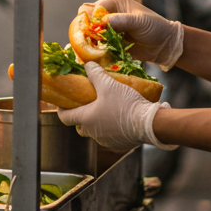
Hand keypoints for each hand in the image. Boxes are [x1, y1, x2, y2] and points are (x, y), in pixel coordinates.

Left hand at [56, 62, 173, 151]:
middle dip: (81, 115)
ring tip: (106, 107)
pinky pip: (110, 135)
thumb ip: (95, 74)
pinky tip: (119, 117)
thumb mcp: (109, 84)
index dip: (61, 109)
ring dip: (98, 121)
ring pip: (96, 130)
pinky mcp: (119, 144)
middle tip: (87, 103)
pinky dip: (111, 127)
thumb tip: (88, 66)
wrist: (149, 124)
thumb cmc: (125, 104)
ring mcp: (106, 141)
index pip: (65, 117)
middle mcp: (93, 133)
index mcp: (86, 120)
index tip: (63, 102)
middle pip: (80, 125)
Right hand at [79, 0, 184, 69]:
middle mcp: (109, 13)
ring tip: (94, 50)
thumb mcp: (140, 22)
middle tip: (91, 41)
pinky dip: (95, 50)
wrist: (164, 44)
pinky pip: (96, 44)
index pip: (93, 8)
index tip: (95, 31)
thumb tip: (104, 20)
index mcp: (115, 2)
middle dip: (86, 30)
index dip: (91, 19)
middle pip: (87, 19)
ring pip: (89, 33)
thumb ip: (123, 20)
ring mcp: (108, 28)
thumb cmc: (155, 27)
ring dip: (90, 41)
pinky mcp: (110, 41)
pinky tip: (97, 55)